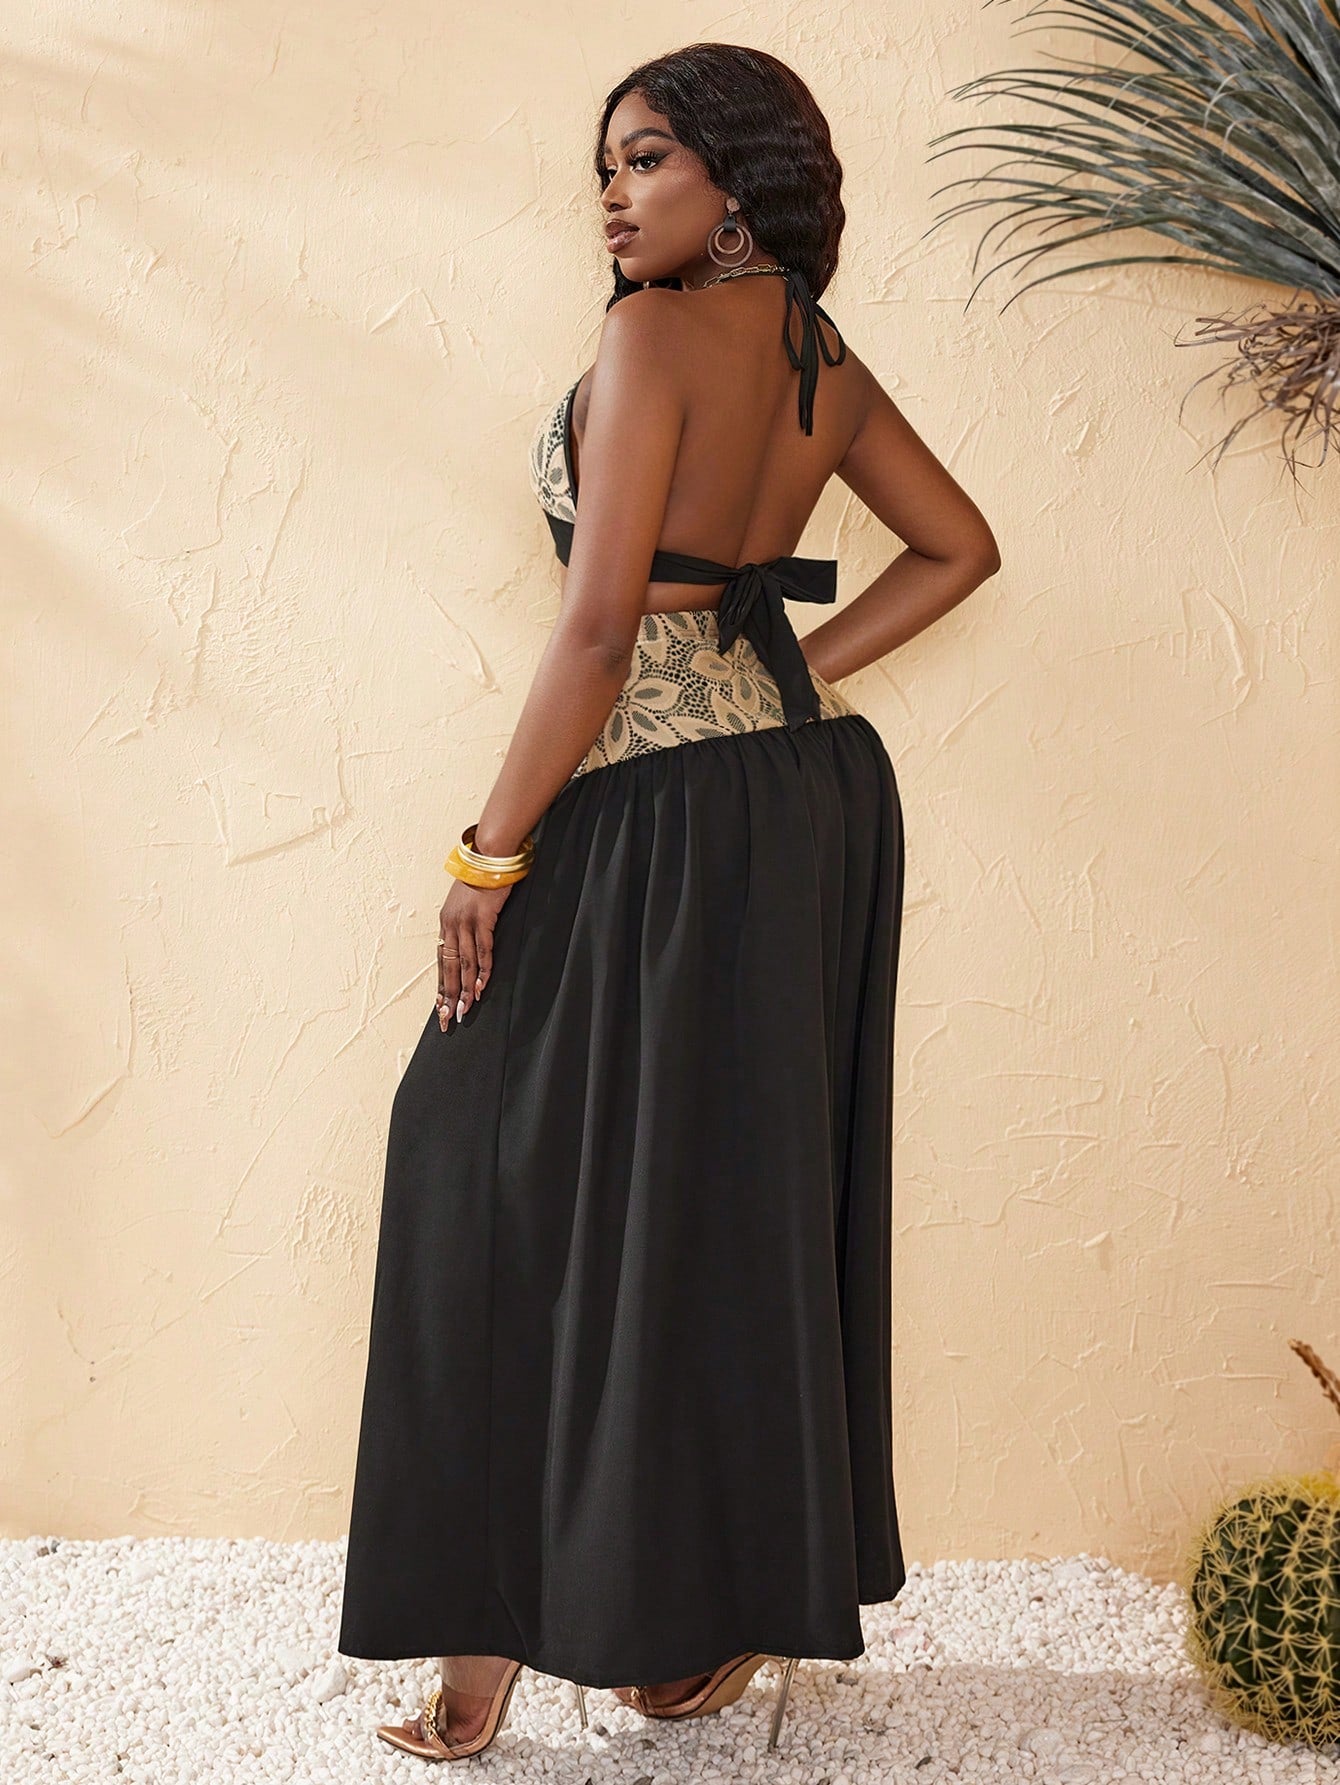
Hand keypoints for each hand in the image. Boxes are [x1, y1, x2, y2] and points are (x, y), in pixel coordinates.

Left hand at [437, 877, 512, 1031]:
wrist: (490, 856)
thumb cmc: (482, 878)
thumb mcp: (468, 903)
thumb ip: (466, 923)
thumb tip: (470, 943)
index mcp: (446, 922)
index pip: (442, 960)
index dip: (442, 985)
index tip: (441, 1006)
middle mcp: (451, 924)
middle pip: (449, 967)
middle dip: (449, 995)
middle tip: (449, 1018)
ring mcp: (466, 922)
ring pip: (464, 963)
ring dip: (465, 989)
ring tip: (466, 1009)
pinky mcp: (483, 918)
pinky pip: (482, 950)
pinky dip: (482, 970)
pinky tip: (481, 986)